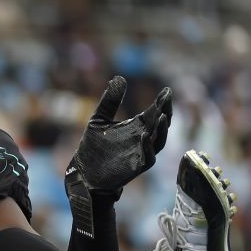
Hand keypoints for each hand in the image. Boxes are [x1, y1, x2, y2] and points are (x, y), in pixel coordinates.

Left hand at [69, 75, 171, 200]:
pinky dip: (148, 147)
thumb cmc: (93, 147)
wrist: (83, 172)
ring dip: (163, 129)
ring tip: (163, 116)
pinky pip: (148, 158)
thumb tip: (119, 77)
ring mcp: (140, 153)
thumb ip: (110, 101)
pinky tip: (144, 136)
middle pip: (160, 124)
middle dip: (165, 111)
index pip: (154, 112)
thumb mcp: (99, 119)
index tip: (166, 90)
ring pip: (159, 141)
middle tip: (167, 98)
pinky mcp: (135, 167)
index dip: (161, 102)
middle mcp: (142, 138)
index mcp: (137, 126)